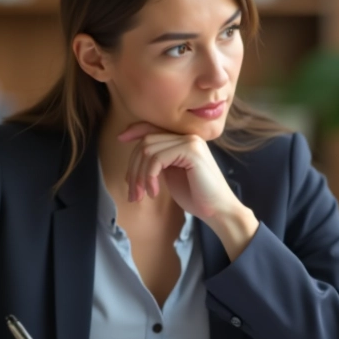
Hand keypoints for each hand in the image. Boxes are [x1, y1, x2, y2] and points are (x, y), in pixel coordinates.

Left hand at [117, 122, 240, 221]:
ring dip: (139, 176)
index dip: (135, 130)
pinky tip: (154, 192)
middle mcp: (187, 136)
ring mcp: (190, 141)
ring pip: (148, 150)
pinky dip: (149, 177)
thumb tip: (136, 159)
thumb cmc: (196, 196)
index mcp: (183, 140)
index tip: (120, 138)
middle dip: (133, 168)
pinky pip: (157, 159)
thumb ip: (159, 162)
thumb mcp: (172, 175)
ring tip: (140, 196)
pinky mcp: (191, 151)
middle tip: (132, 193)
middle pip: (146, 141)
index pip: (154, 128)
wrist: (218, 210)